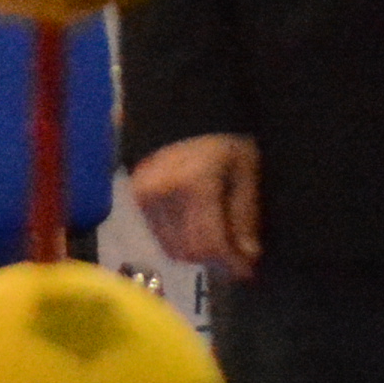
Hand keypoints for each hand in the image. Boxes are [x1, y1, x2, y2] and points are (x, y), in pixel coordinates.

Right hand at [133, 133, 263, 279]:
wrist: (180, 111)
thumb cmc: (222, 135)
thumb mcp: (246, 168)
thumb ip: (246, 213)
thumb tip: (248, 256)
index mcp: (193, 184)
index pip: (209, 242)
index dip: (230, 262)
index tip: (248, 271)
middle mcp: (162, 195)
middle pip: (188, 251)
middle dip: (215, 260)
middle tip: (236, 255)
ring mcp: (144, 198)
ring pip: (172, 248)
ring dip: (198, 252)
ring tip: (219, 240)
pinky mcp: (135, 200)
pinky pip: (161, 235)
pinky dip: (182, 239)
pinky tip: (198, 226)